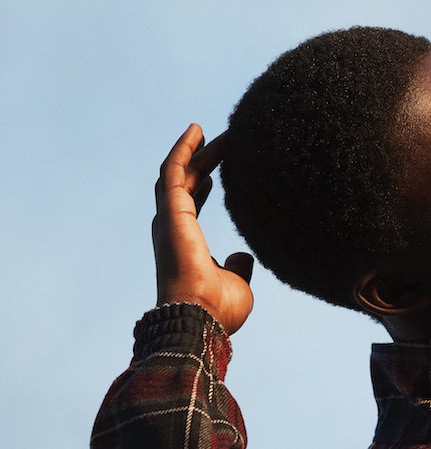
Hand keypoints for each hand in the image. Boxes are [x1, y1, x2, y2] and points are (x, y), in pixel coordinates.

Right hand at [152, 124, 254, 335]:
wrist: (202, 318)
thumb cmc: (217, 310)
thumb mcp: (236, 283)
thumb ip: (237, 267)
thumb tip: (242, 256)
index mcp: (185, 243)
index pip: (192, 205)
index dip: (204, 185)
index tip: (220, 171)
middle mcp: (173, 229)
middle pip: (186, 184)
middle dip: (201, 160)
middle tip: (221, 142)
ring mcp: (170, 219)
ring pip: (178, 173)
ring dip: (193, 150)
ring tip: (206, 130)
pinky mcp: (172, 211)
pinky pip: (174, 171)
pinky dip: (183, 149)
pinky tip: (197, 131)